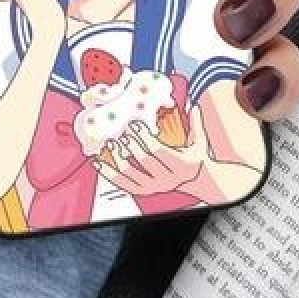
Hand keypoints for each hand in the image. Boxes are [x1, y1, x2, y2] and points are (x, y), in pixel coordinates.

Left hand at [95, 109, 212, 195]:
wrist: (196, 181)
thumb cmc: (195, 157)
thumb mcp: (200, 142)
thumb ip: (197, 124)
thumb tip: (195, 106)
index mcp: (181, 165)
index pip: (159, 150)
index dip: (145, 137)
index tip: (135, 124)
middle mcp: (167, 179)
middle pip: (144, 161)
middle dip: (131, 145)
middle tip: (120, 132)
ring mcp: (154, 187)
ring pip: (130, 175)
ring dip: (117, 159)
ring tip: (110, 144)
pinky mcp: (143, 191)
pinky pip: (122, 184)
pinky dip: (108, 173)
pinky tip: (98, 162)